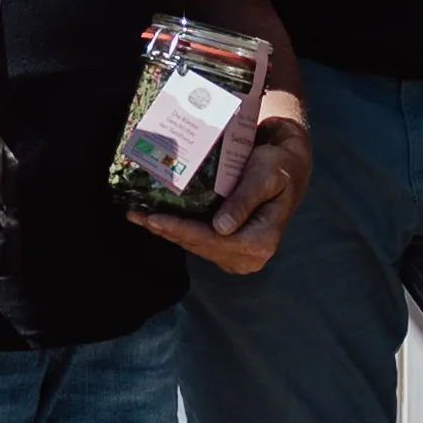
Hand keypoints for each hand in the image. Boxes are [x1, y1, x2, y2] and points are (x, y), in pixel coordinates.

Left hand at [135, 109, 309, 276]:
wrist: (286, 166)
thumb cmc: (277, 166)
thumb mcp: (265, 176)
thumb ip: (244, 200)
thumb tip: (222, 228)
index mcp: (261, 243)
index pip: (213, 240)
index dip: (182, 231)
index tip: (155, 219)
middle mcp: (250, 257)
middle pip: (200, 246)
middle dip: (167, 231)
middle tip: (136, 215)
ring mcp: (238, 256)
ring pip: (195, 246)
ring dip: (167, 231)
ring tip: (139, 216)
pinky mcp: (228, 249)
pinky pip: (198, 241)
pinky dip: (177, 230)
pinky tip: (157, 219)